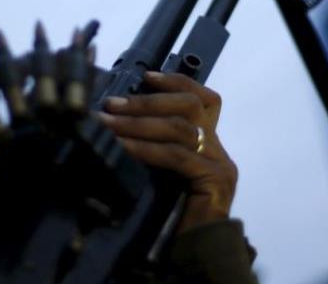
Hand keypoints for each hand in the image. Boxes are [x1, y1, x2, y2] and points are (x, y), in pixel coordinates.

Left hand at [98, 71, 237, 232]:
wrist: (197, 251)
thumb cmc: (173, 215)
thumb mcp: (161, 172)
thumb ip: (152, 147)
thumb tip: (115, 121)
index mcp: (210, 144)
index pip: (205, 99)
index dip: (177, 81)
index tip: (146, 75)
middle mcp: (219, 149)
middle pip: (189, 106)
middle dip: (146, 100)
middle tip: (112, 103)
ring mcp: (220, 164)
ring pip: (179, 127)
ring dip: (137, 122)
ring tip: (107, 122)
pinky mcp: (214, 180)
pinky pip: (175, 155)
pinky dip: (144, 148)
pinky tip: (122, 147)